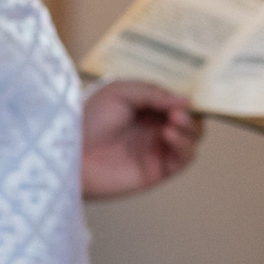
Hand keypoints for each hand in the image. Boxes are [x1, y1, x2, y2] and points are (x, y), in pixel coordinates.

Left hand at [80, 78, 204, 199]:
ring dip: (190, 130)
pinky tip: (169, 135)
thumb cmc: (88, 119)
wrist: (70, 153)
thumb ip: (154, 93)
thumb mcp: (120, 92)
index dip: (185, 100)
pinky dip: (184, 146)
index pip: (179, 102)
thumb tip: (186, 101)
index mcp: (147, 108)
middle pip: (192, 121)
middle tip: (177, 114)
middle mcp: (154, 128)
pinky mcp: (157, 171)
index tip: (181, 99)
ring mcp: (157, 149)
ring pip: (192, 140)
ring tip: (172, 123)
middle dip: (190, 115)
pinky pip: (183, 160)